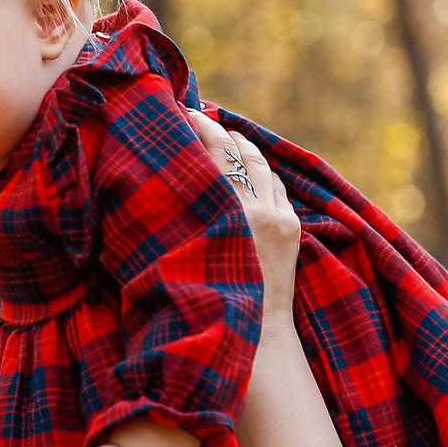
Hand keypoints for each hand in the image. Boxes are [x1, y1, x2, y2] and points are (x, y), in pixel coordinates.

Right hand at [187, 114, 298, 329]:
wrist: (256, 334)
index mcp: (227, 212)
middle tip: (200, 118)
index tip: (183, 112)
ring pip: (262, 165)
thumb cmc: (205, 301)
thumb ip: (172, 215)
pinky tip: (248, 172)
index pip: (215, 152)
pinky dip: (261, 174)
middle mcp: (258, 208)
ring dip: (243, 148)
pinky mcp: (292, 228)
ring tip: (225, 138)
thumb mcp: (181, 253)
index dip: (199, 127)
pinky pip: (277, 187)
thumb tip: (154, 181)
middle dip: (219, 131)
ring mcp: (279, 217)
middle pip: (240, 151)